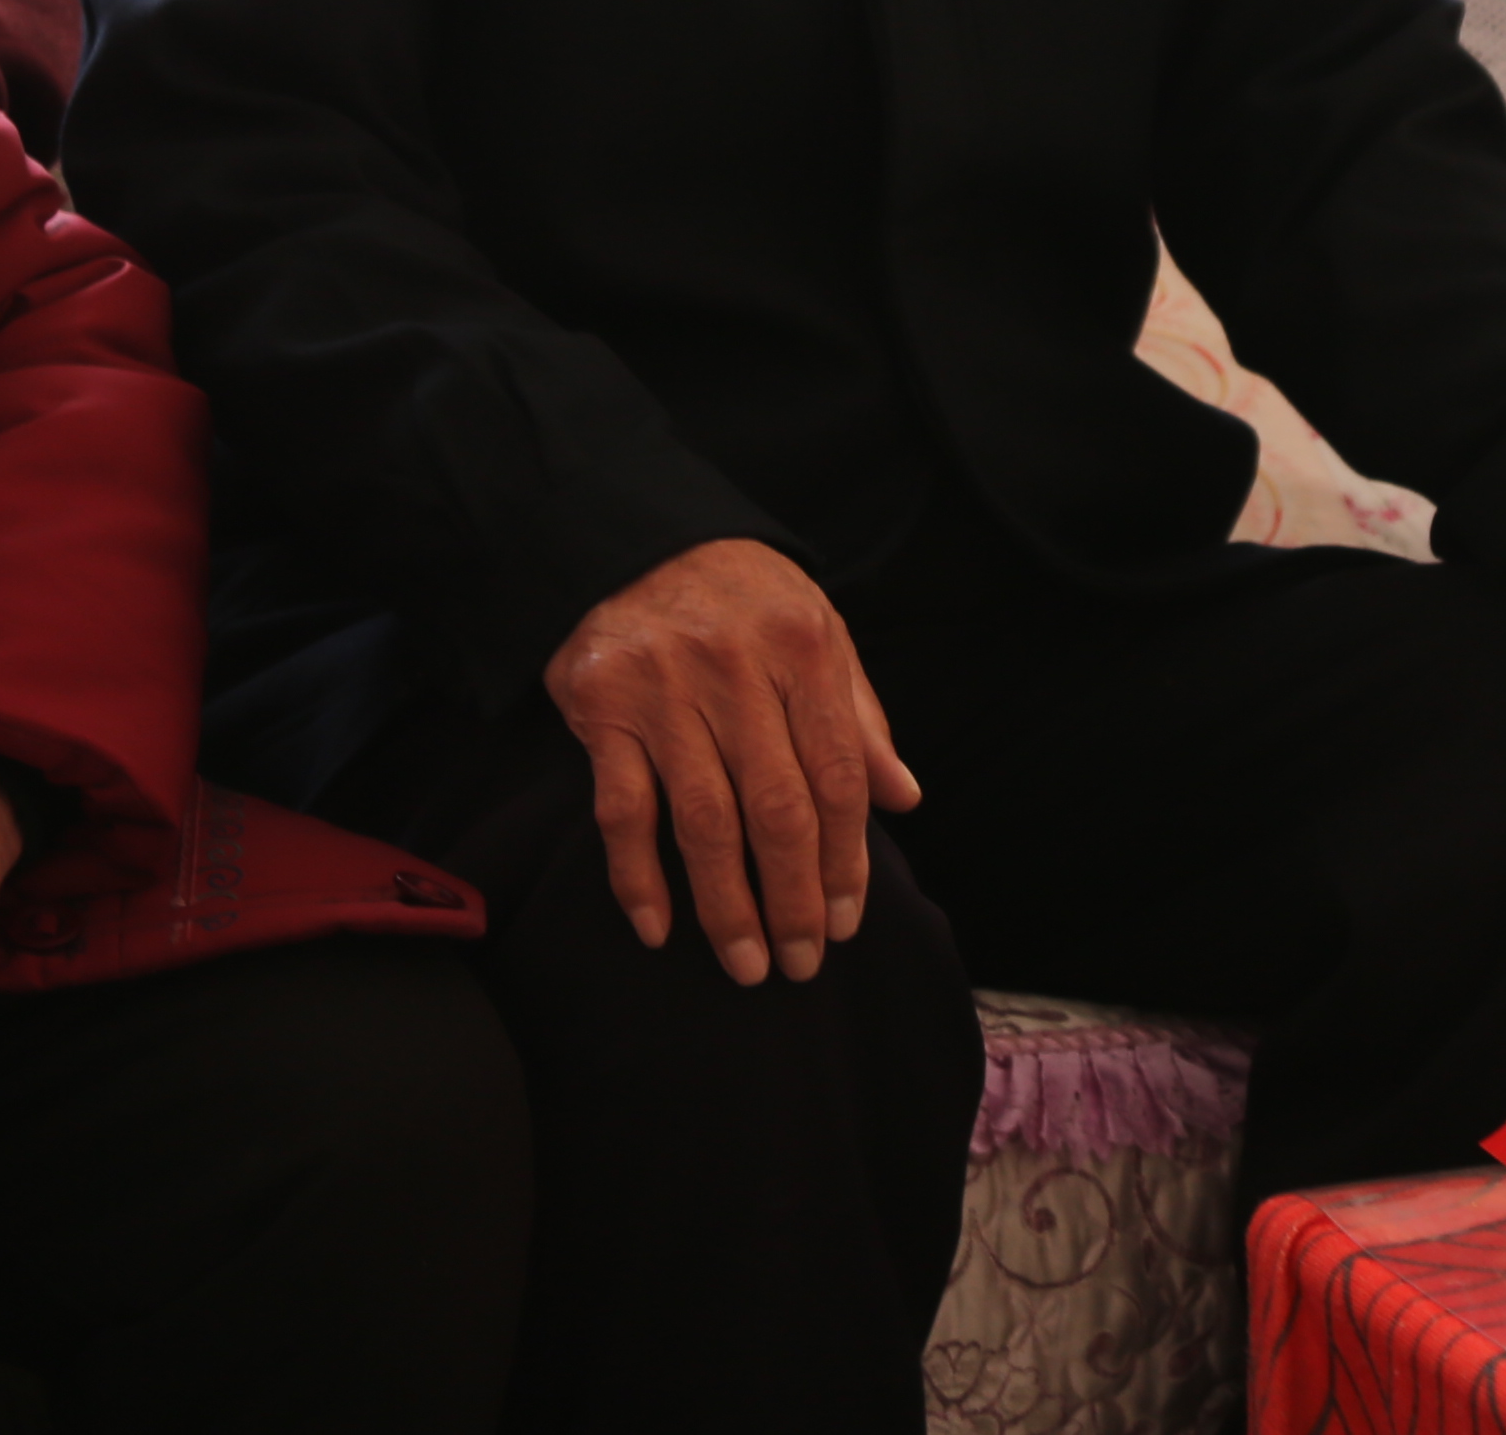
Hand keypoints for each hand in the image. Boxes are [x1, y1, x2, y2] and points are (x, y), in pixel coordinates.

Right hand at [543, 538, 921, 986]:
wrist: (633, 539)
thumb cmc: (740, 596)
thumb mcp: (816, 631)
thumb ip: (856, 716)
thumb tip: (902, 798)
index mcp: (801, 647)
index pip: (836, 774)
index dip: (846, 857)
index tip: (848, 919)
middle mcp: (734, 668)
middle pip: (776, 808)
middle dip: (794, 898)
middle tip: (803, 963)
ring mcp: (663, 689)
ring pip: (703, 821)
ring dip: (726, 906)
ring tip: (747, 965)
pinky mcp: (603, 707)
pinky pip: (622, 810)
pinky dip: (638, 876)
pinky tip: (659, 929)